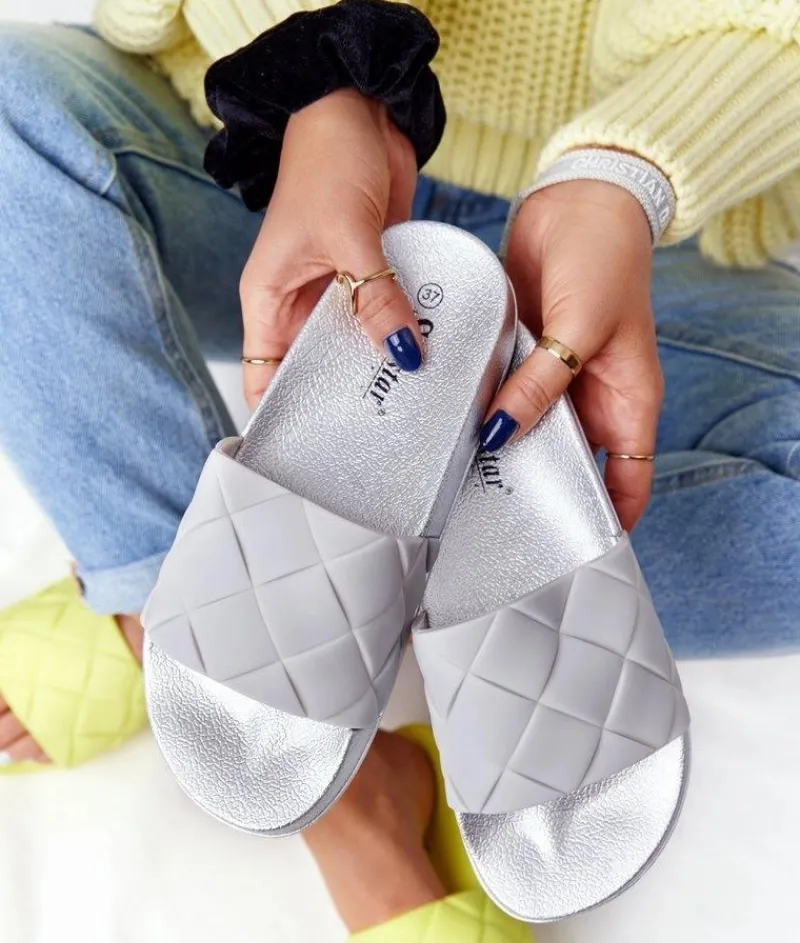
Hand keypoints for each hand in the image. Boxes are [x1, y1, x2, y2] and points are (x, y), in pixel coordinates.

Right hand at [239, 88, 421, 410]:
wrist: (358, 106)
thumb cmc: (326, 160)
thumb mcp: (347, 236)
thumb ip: (376, 297)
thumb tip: (405, 354)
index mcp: (269, 301)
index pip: (266, 378)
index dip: (285, 415)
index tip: (314, 452)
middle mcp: (300, 304)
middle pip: (318, 369)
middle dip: (347, 397)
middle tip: (385, 433)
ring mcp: (338, 291)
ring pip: (358, 346)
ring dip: (384, 366)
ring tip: (415, 405)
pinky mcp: (372, 275)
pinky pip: (388, 316)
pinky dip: (405, 333)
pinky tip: (432, 357)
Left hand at [486, 179, 662, 530]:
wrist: (579, 198)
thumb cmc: (605, 259)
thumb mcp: (579, 328)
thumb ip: (541, 385)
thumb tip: (499, 436)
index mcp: (626, 405)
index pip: (625, 482)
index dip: (602, 518)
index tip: (565, 545)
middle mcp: (589, 401)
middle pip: (564, 466)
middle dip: (533, 492)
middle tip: (486, 522)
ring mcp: (552, 380)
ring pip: (525, 435)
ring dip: (497, 453)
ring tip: (455, 487)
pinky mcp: (519, 357)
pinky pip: (498, 396)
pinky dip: (479, 412)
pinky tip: (446, 431)